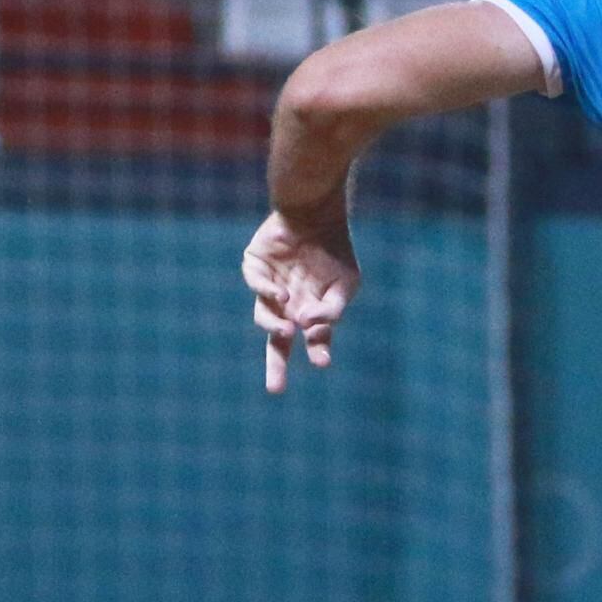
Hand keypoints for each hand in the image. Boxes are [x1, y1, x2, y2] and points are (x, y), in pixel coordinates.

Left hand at [244, 213, 358, 394]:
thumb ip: (333, 309)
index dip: (318, 352)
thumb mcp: (346, 283)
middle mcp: (289, 305)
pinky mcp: (255, 268)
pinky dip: (268, 294)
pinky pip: (256, 286)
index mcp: (311, 310)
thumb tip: (310, 329)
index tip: (323, 364)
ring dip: (275, 325)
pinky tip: (283, 295)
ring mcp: (270, 287)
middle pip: (279, 341)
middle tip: (277, 390)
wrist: (315, 211)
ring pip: (265, 316)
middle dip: (277, 365)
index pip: (313, 340)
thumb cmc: (334, 249)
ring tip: (288, 328)